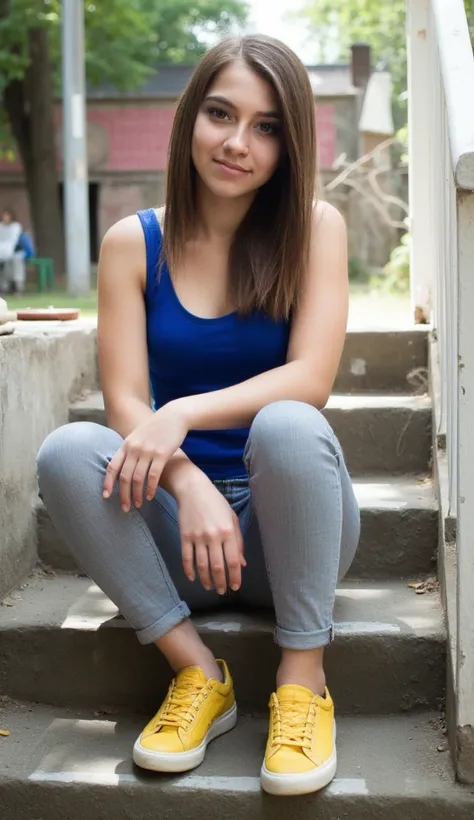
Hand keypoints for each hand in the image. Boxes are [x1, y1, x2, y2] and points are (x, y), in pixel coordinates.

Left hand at [102, 403, 187, 510]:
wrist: (174, 416)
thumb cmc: (156, 428)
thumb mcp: (137, 436)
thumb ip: (129, 449)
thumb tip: (121, 466)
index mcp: (126, 444)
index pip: (112, 467)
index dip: (107, 482)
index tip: (105, 496)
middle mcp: (134, 449)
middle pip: (124, 477)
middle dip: (123, 495)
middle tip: (125, 508)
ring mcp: (148, 451)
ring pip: (138, 479)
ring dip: (137, 495)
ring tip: (138, 505)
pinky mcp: (162, 454)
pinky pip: (153, 476)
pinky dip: (151, 488)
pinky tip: (151, 496)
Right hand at [177, 475, 246, 593]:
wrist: (193, 489)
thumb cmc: (216, 502)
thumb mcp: (232, 518)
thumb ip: (238, 541)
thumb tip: (242, 563)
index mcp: (228, 532)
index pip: (233, 561)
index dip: (235, 577)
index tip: (235, 587)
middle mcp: (214, 537)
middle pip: (218, 566)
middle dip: (221, 582)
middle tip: (221, 591)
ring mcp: (198, 537)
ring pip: (202, 565)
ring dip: (206, 579)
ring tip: (210, 587)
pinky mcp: (185, 536)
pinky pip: (186, 558)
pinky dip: (189, 570)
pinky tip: (193, 577)